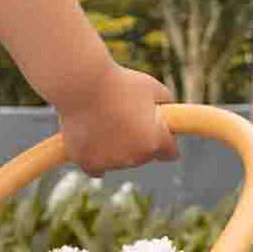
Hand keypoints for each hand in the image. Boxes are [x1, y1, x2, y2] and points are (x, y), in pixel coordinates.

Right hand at [60, 65, 177, 174]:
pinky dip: (96, 158)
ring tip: (103, 121)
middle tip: (124, 117)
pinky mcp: (88, 164)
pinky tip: (92, 143)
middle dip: (138, 141)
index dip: (165, 140)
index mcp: (155, 141)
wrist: (82, 85)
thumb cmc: (119, 83)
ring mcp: (111, 163)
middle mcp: (135, 158)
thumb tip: (169, 117)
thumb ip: (167, 107)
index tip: (157, 131)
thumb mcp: (154, 89)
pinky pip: (97, 168)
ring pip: (120, 161)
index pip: (170, 153)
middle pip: (143, 156)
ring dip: (116, 148)